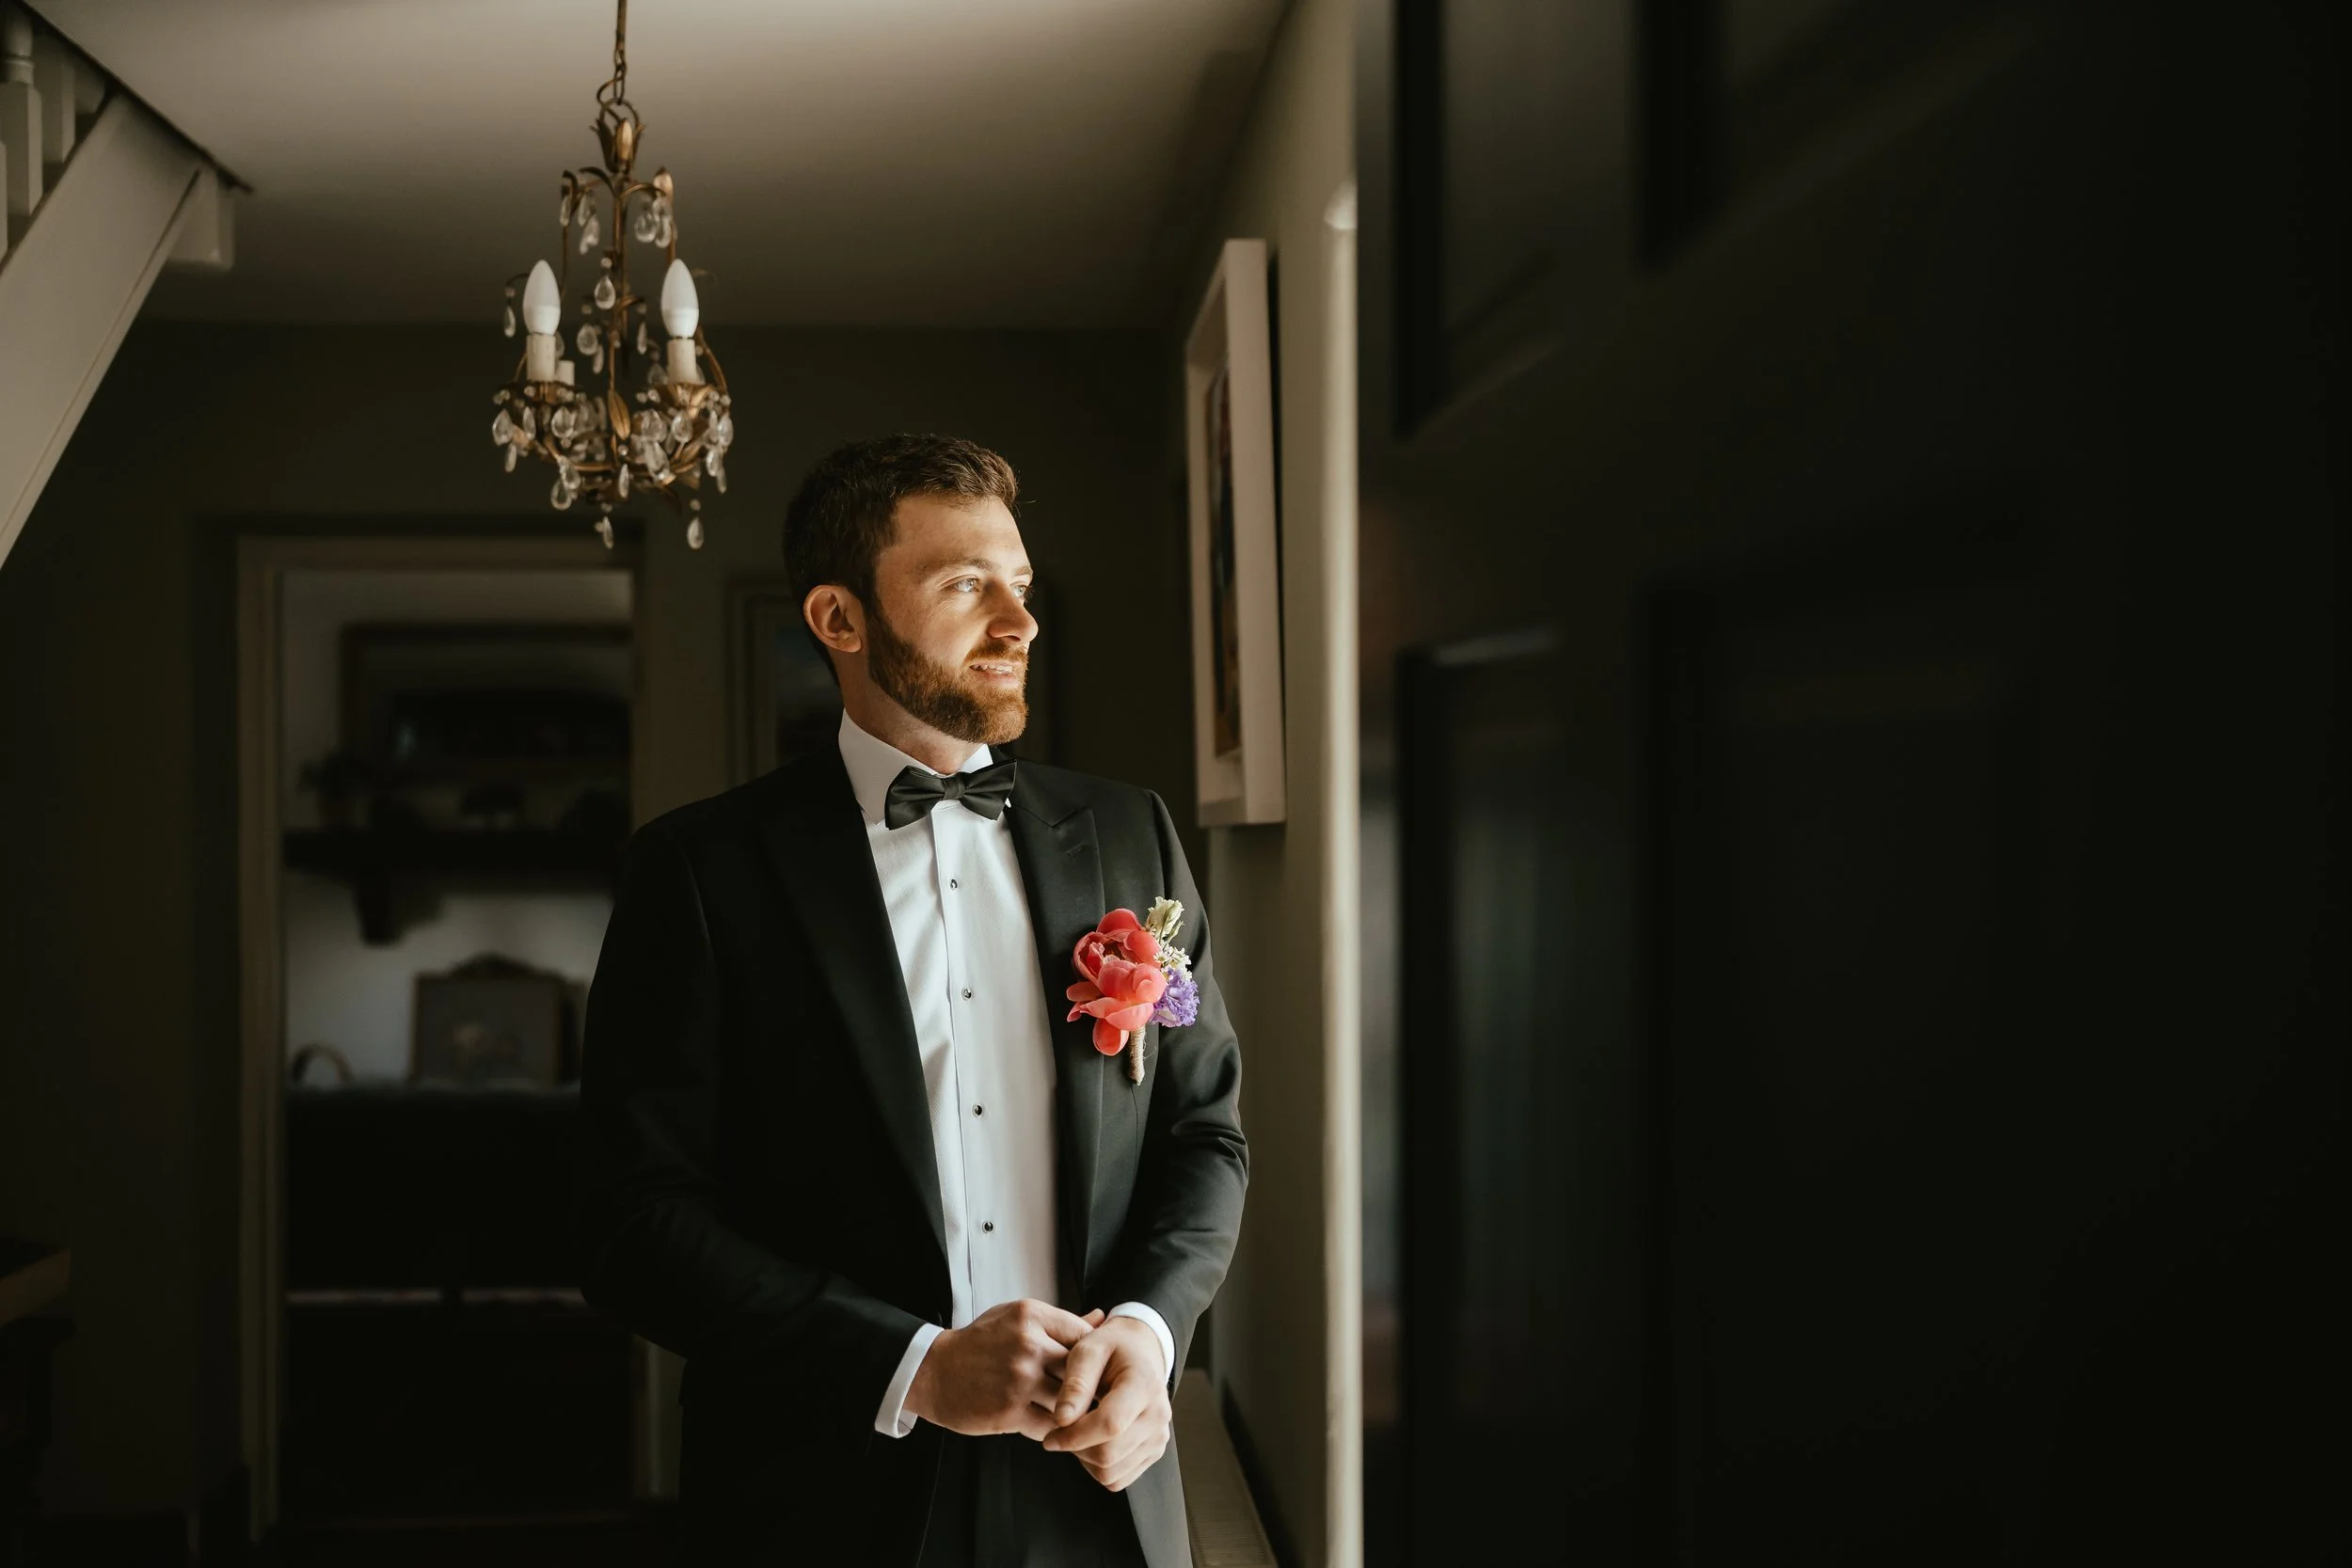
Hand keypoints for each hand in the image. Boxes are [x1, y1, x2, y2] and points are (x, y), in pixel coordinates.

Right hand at [905, 1300, 1101, 1438]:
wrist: (934, 1372)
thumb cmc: (979, 1343)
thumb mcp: (1016, 1318)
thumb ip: (1060, 1321)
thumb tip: (1101, 1318)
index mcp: (1032, 1316)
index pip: (1085, 1336)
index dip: (1094, 1357)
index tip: (1097, 1369)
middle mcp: (1028, 1345)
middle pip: (1081, 1370)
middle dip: (1090, 1386)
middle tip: (1098, 1397)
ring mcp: (1019, 1379)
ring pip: (1068, 1401)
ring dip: (1073, 1411)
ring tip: (1076, 1415)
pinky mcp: (1009, 1411)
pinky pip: (1048, 1425)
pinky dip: (1053, 1429)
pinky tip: (1050, 1425)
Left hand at [1041, 1314, 1171, 1490]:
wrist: (1141, 1352)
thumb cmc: (1111, 1348)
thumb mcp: (1088, 1350)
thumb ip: (1075, 1384)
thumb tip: (1061, 1420)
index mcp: (1143, 1385)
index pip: (1110, 1424)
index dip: (1074, 1436)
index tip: (1050, 1436)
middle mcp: (1158, 1415)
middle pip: (1108, 1455)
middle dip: (1075, 1448)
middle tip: (1059, 1431)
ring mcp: (1158, 1437)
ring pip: (1111, 1473)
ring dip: (1085, 1459)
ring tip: (1077, 1431)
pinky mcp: (1154, 1452)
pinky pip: (1118, 1478)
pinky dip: (1098, 1467)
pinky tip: (1092, 1440)